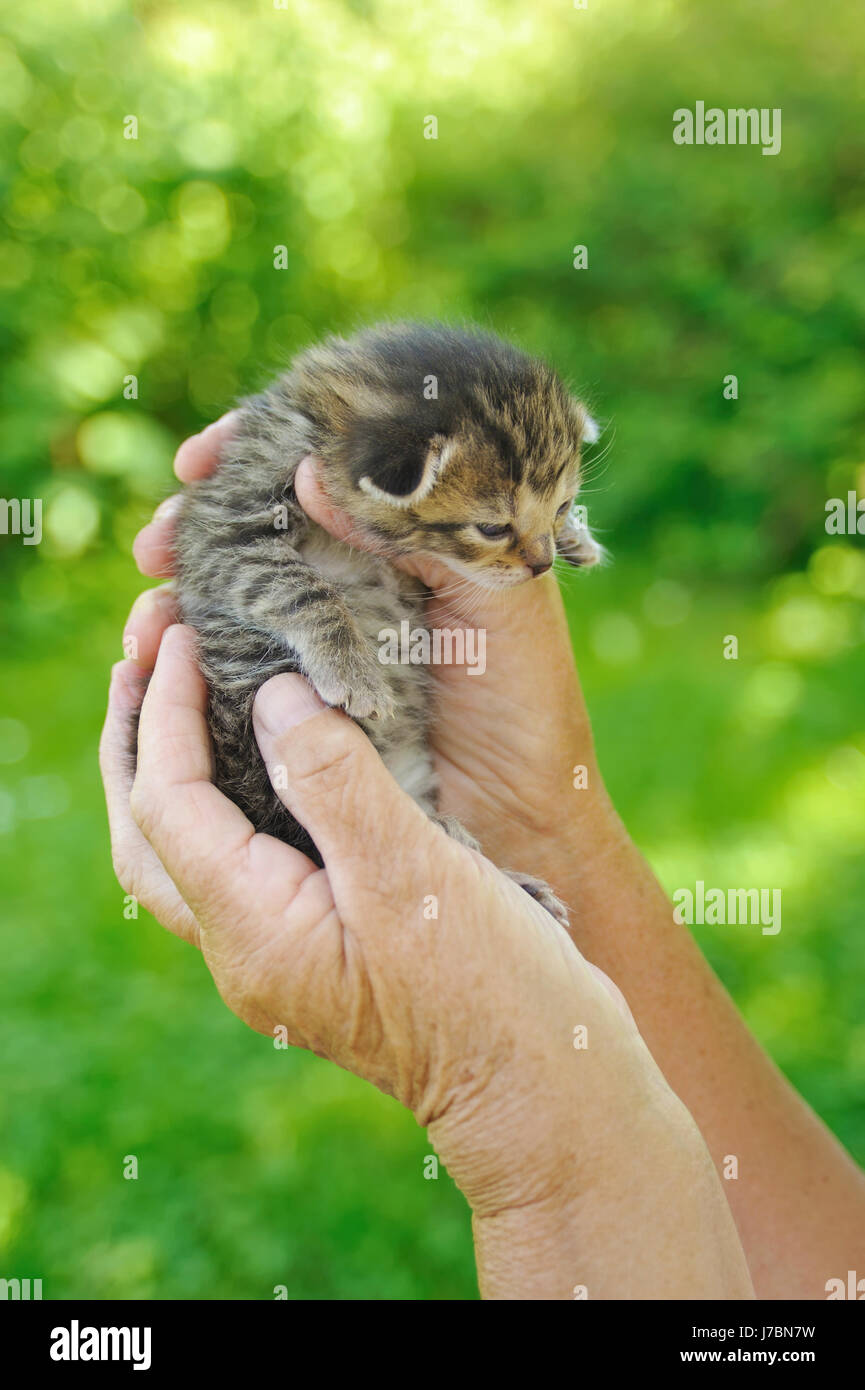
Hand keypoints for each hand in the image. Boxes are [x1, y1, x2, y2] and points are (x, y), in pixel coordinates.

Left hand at [100, 623, 752, 1298]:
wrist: (546, 1091)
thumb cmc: (492, 990)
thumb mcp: (411, 871)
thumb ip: (333, 777)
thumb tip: (271, 697)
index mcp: (256, 932)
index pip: (169, 802)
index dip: (166, 712)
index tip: (186, 635)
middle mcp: (248, 951)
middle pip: (147, 837)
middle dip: (135, 742)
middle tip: (143, 656)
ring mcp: (282, 955)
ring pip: (186, 854)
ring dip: (170, 770)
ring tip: (179, 693)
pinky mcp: (319, 948)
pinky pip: (241, 863)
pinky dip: (229, 798)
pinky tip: (259, 754)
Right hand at [130, 417, 615, 900]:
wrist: (522, 813)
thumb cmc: (525, 699)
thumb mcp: (494, 593)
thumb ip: (421, 525)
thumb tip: (311, 471)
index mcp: (405, 534)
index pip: (320, 463)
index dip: (256, 446)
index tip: (207, 455)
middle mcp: (355, 574)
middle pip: (255, 520)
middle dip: (198, 517)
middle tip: (161, 537)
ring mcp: (324, 633)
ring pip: (230, 587)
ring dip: (181, 584)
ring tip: (152, 593)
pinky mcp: (301, 698)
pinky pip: (232, 660)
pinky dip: (189, 649)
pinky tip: (160, 648)